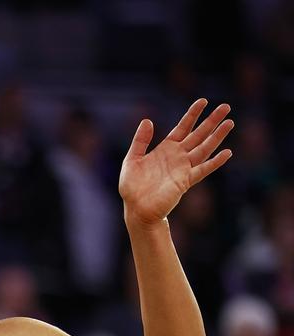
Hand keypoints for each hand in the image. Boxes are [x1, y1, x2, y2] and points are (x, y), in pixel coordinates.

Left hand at [119, 98, 232, 225]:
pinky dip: (215, 162)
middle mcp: (178, 156)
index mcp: (165, 149)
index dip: (192, 114)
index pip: (182, 128)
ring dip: (217, 136)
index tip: (204, 101)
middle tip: (226, 106)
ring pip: (204, 148)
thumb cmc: (132, 186)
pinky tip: (227, 152)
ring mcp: (184, 168)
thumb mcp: (132, 159)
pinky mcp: (185, 181)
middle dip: (211, 121)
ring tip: (230, 123)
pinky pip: (203, 170)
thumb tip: (147, 120)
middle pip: (198, 134)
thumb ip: (140, 141)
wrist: (136, 208)